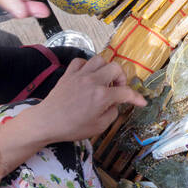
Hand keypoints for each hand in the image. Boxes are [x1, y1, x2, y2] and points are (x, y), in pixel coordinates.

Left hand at [29, 56, 146, 144]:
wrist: (46, 122)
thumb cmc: (72, 127)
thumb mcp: (98, 127)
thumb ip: (112, 113)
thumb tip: (114, 104)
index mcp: (102, 96)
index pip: (126, 92)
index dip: (136, 98)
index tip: (141, 102)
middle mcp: (93, 81)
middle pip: (115, 68)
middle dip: (121, 78)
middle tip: (118, 89)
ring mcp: (80, 75)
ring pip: (99, 60)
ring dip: (105, 69)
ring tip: (104, 80)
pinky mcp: (68, 74)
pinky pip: (81, 61)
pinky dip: (87, 66)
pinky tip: (88, 76)